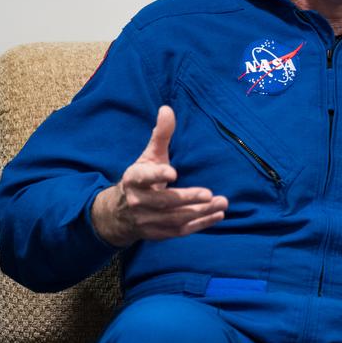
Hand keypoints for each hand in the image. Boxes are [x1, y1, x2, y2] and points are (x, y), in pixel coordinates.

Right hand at [91, 106, 227, 247]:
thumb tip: (167, 109)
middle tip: (210, 194)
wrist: (119, 213)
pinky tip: (217, 215)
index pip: (143, 178)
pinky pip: (180, 231)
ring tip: (222, 203)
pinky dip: (200, 224)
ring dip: (200, 212)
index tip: (173, 173)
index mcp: (133, 179)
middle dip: (187, 198)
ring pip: (175, 218)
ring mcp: (147, 220)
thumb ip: (160, 135)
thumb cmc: (141, 179)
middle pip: (164, 202)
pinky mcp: (158, 233)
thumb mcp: (148, 157)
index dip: (157, 175)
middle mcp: (137, 201)